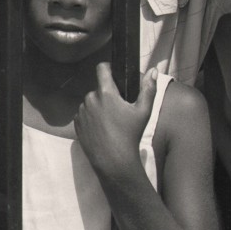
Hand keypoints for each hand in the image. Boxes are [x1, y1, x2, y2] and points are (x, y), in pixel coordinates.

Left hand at [74, 63, 157, 179]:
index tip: (113, 73)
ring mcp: (81, 111)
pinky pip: (84, 114)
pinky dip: (91, 117)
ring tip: (111, 121)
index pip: (102, 69)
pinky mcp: (77, 123)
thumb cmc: (130, 135)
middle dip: (107, 94)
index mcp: (105, 93)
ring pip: (91, 102)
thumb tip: (154, 70)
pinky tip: (102, 128)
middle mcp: (90, 99)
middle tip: (119, 108)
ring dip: (98, 106)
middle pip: (98, 88)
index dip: (108, 68)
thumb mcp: (143, 112)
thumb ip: (149, 89)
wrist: (114, 161)